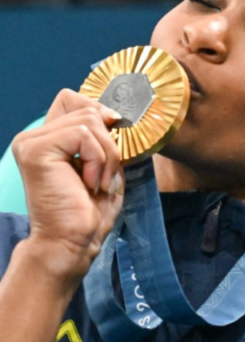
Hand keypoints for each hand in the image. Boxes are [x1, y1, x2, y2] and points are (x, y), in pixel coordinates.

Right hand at [11, 89, 124, 275]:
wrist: (72, 242)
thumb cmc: (89, 212)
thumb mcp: (104, 167)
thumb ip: (104, 139)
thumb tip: (115, 114)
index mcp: (47, 139)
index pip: (73, 99)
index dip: (99, 113)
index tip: (113, 141)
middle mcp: (33, 137)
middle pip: (86, 108)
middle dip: (109, 142)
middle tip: (103, 175)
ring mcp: (31, 142)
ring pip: (89, 121)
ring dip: (107, 156)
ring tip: (96, 183)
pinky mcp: (36, 150)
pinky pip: (84, 135)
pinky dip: (98, 160)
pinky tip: (89, 183)